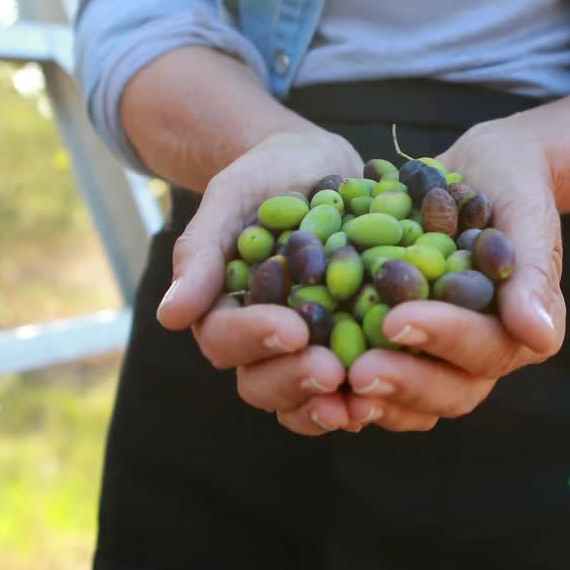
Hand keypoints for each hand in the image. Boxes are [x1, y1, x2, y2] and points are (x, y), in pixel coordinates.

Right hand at [157, 129, 363, 434]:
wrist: (318, 164)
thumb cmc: (265, 176)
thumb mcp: (231, 196)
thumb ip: (201, 250)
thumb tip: (170, 317)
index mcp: (222, 310)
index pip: (224, 338)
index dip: (255, 338)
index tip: (292, 329)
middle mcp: (259, 342)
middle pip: (261, 384)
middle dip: (295, 381)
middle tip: (332, 373)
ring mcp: (305, 351)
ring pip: (304, 399)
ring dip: (329, 404)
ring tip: (361, 400)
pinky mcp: (349, 349)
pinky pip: (353, 387)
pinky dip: (372, 394)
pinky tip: (399, 387)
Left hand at [345, 120, 566, 430]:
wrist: (479, 171)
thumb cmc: (511, 183)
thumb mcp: (525, 212)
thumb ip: (532, 271)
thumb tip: (538, 337)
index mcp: (523, 332)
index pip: (488, 348)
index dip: (444, 338)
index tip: (397, 318)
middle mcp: (486, 357)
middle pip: (451, 392)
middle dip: (404, 381)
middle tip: (356, 371)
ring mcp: (445, 361)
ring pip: (414, 402)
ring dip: (374, 398)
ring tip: (328, 382)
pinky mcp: (407, 354)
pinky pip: (382, 386)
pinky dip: (347, 387)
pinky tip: (310, 373)